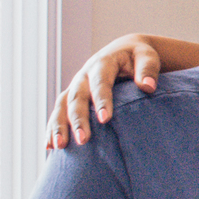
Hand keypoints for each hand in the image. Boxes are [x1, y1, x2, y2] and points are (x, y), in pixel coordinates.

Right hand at [46, 35, 162, 150]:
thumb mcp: (146, 56)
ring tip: (59, 146)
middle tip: (83, 140)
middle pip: (77, 97)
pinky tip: (49, 147)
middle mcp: (84, 76)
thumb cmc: (137, 57)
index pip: (100, 82)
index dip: (102, 100)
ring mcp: (75, 87)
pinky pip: (58, 113)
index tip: (105, 119)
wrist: (123, 51)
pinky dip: (52, 128)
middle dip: (78, 119)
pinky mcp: (71, 97)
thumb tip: (148, 86)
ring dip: (59, 125)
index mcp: (102, 63)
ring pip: (62, 106)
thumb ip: (147, 69)